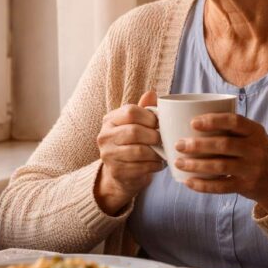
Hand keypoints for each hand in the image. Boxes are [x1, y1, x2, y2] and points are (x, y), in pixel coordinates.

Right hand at [94, 90, 163, 214]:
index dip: (149, 117)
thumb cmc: (132, 144)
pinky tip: (158, 164)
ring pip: (139, 151)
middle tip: (162, 140)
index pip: (130, 111)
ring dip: (156, 152)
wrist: (121, 174)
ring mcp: (108, 155)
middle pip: (134, 131)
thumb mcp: (136, 124)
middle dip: (154, 136)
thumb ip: (144, 109)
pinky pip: (141, 167)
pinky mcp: (116, 171)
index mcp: (110, 120)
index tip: (158, 124)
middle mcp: (105, 136)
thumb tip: (152, 93)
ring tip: (162, 152)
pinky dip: (154, 165)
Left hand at [174, 113, 267, 212]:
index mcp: (255, 131)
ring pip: (221, 166)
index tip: (193, 122)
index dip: (213, 121)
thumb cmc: (256, 151)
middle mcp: (256, 149)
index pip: (235, 121)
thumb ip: (231, 129)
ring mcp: (252, 169)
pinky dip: (203, 185)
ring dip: (196, 165)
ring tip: (179, 163)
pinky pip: (222, 186)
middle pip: (224, 145)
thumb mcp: (253, 136)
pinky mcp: (247, 186)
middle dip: (198, 145)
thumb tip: (189, 121)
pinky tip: (188, 181)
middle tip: (179, 145)